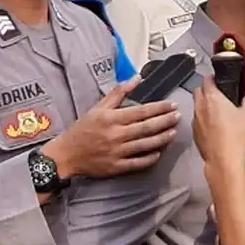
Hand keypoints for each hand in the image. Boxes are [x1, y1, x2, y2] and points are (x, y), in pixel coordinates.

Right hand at [42, 79, 178, 178]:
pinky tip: (159, 152)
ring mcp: (117, 152)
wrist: (67, 155)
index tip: (172, 105)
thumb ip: (119, 93)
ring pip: (145, 145)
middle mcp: (116, 135)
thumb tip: (137, 78)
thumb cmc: (83, 129)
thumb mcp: (98, 107)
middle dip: (165, 121)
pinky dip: (150, 158)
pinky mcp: (116, 167)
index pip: (141, 112)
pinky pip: (138, 163)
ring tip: (173, 132)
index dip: (159, 108)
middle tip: (178, 116)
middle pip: (147, 127)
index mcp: (112, 119)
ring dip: (162, 138)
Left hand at [193, 76, 244, 167]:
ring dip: (204, 106)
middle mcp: (201, 107)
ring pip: (196, 107)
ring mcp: (196, 121)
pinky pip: (197, 121)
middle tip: (217, 94)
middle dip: (205, 90)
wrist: (224, 159)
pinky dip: (203, 121)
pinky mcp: (195, 133)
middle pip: (198, 91)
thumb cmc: (235, 137)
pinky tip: (214, 127)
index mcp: (213, 98)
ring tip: (217, 112)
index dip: (213, 78)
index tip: (218, 80)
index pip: (207, 80)